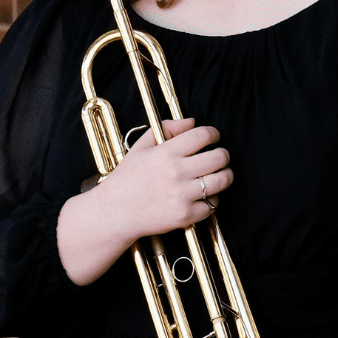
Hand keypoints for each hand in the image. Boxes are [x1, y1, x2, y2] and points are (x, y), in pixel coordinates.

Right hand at [57, 117, 233, 284]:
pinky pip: (214, 204)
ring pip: (223, 180)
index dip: (213, 134)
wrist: (113, 213)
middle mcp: (176, 173)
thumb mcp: (139, 148)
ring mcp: (182, 195)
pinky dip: (211, 200)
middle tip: (217, 157)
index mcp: (165, 153)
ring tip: (216, 175)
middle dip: (223, 155)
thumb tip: (192, 121)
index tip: (212, 138)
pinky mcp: (186, 215)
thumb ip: (165, 130)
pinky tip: (201, 196)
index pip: (203, 135)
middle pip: (220, 157)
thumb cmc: (127, 179)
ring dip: (224, 175)